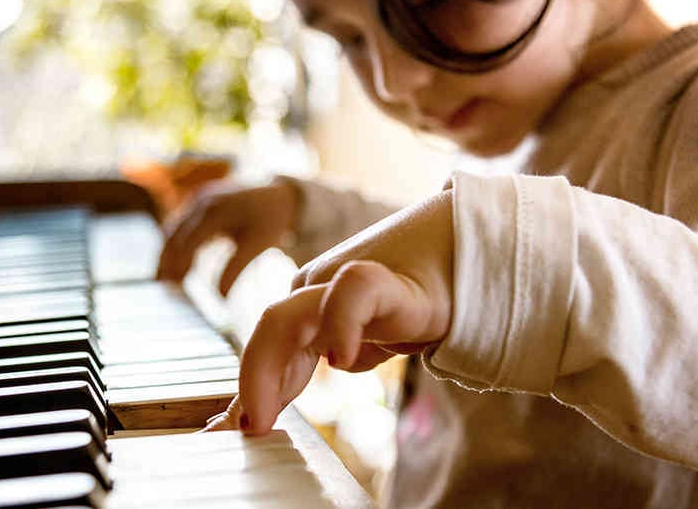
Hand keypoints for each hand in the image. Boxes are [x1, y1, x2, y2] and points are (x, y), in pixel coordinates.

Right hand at [157, 179, 299, 295]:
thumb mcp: (258, 244)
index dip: (180, 263)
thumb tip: (220, 299)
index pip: (189, 240)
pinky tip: (175, 263)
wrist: (277, 192)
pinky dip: (174, 243)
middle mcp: (202, 202)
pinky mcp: (199, 202)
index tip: (175, 285)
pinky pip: (179, 224)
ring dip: (167, 253)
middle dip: (167, 260)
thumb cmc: (269, 220)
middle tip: (163, 286)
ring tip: (165, 280)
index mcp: (215, 211)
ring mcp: (198, 199)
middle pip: (174, 234)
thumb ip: (237, 269)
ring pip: (173, 229)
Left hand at [235, 190, 454, 434]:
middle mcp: (316, 293)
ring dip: (267, 369)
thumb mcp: (360, 344)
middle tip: (242, 433)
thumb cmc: (408, 305)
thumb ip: (321, 366)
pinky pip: (353, 293)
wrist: (466, 261)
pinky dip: (342, 325)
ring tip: (261, 416)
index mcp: (307, 311)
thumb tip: (267, 411)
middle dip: (251, 385)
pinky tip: (341, 360)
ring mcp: (344, 282)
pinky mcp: (386, 281)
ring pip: (290, 315)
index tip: (232, 434)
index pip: (268, 351)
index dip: (252, 392)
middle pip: (269, 332)